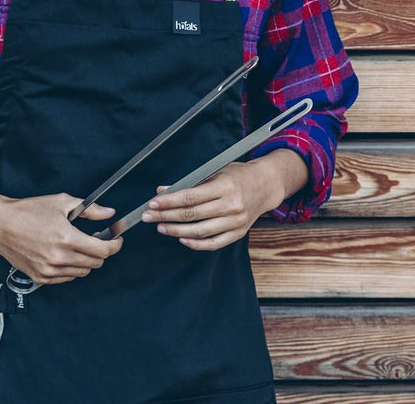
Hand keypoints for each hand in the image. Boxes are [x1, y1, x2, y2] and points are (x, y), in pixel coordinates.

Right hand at [0, 193, 122, 284]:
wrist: (0, 225)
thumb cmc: (28, 211)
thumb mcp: (62, 202)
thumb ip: (90, 209)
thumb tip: (109, 213)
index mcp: (66, 238)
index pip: (102, 250)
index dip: (114, 245)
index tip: (117, 240)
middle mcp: (58, 257)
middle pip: (95, 263)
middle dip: (101, 251)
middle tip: (98, 239)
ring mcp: (49, 270)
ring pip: (83, 272)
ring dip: (87, 260)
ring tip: (80, 245)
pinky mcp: (41, 278)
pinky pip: (67, 278)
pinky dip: (72, 268)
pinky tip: (67, 254)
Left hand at [140, 161, 275, 251]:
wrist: (266, 185)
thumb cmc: (238, 175)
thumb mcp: (215, 171)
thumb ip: (190, 182)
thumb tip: (164, 191)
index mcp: (224, 187)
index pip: (190, 197)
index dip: (169, 201)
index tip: (153, 203)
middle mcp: (231, 206)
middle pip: (192, 215)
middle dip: (166, 216)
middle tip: (148, 216)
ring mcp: (236, 222)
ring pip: (200, 231)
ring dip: (176, 230)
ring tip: (161, 226)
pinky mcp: (239, 233)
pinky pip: (214, 243)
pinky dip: (196, 244)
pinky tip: (181, 238)